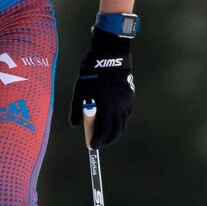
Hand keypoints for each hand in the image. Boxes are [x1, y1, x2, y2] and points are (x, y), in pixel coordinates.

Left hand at [68, 29, 134, 148]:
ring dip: (115, 132)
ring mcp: (127, 104)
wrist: (110, 59)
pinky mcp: (131, 98)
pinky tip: (115, 123)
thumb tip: (75, 124)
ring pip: (122, 124)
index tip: (92, 146)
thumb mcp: (80, 92)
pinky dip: (121, 122)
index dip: (98, 140)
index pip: (104, 131)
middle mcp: (119, 108)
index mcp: (107, 108)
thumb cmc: (92, 76)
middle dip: (107, 139)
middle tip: (99, 143)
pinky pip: (127, 116)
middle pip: (115, 131)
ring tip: (107, 136)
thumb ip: (76, 110)